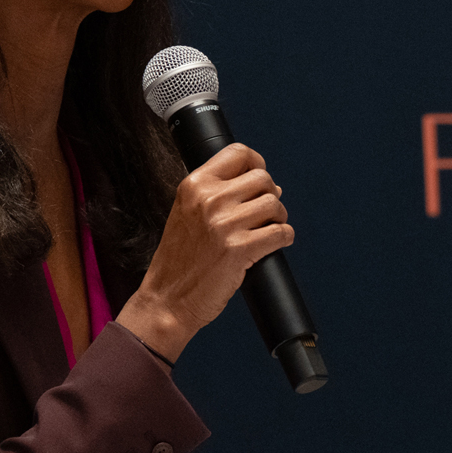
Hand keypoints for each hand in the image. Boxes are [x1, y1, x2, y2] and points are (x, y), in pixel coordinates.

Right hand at [115, 145, 292, 363]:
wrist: (167, 299)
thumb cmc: (179, 260)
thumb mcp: (187, 213)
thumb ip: (219, 195)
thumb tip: (268, 186)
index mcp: (194, 186)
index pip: (238, 153)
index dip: (256, 163)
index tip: (260, 176)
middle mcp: (209, 200)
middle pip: (262, 178)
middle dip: (269, 195)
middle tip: (264, 213)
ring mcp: (224, 224)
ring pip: (275, 204)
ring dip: (278, 217)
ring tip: (267, 230)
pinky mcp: (239, 249)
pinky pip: (280, 233)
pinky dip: (284, 237)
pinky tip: (274, 243)